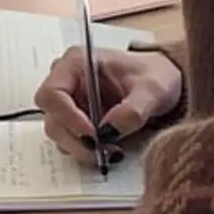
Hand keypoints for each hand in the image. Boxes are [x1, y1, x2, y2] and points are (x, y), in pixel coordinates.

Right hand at [35, 46, 182, 163]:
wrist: (162, 83)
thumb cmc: (154, 76)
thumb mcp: (152, 90)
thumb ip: (133, 110)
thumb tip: (109, 131)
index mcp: (76, 63)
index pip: (52, 94)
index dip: (68, 118)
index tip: (94, 134)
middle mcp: (67, 81)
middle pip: (52, 118)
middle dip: (75, 139)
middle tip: (102, 151)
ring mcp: (69, 102)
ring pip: (58, 133)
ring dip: (81, 147)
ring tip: (110, 150)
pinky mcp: (75, 121)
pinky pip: (70, 141)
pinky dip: (86, 150)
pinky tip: (107, 148)